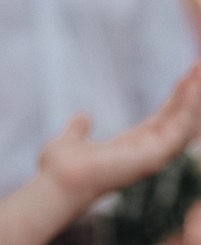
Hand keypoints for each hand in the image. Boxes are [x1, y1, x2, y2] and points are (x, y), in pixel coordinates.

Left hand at [39, 61, 200, 214]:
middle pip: (178, 119)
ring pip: (184, 123)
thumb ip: (79, 129)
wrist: (57, 179)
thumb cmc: (60, 167)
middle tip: (200, 65)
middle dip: (191, 93)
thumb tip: (83, 116)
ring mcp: (153, 156)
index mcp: (132, 147)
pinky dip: (187, 108)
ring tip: (200, 68)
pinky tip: (192, 86)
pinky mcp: (153, 158)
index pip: (163, 120)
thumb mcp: (72, 139)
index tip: (187, 77)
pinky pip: (178, 130)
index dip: (177, 100)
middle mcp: (147, 152)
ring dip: (194, 96)